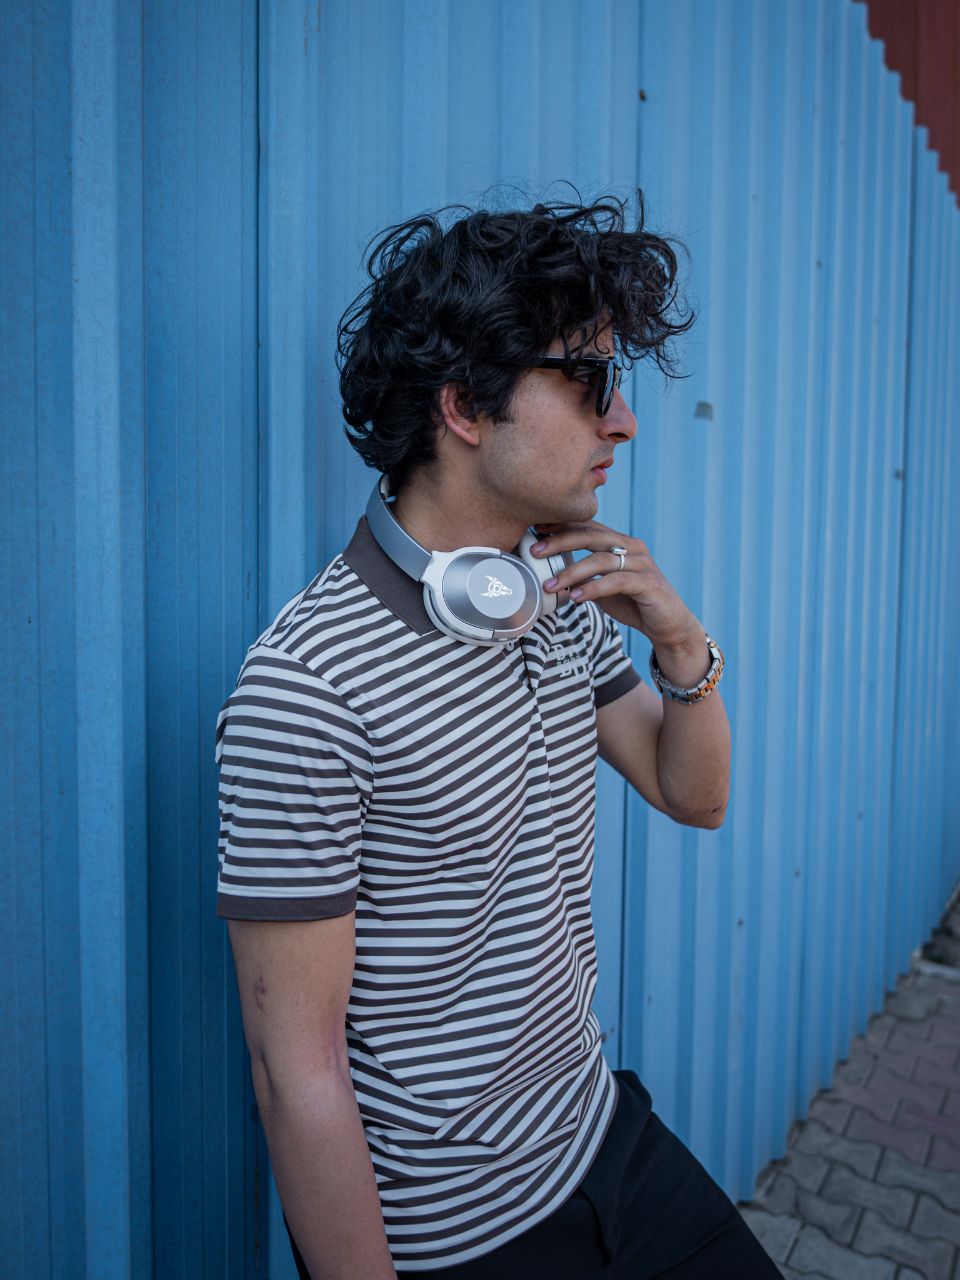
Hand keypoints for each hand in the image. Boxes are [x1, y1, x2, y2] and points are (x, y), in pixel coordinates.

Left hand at [531, 520, 702, 661]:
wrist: (668, 626)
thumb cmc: (634, 604)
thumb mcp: (603, 587)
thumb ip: (585, 576)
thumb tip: (551, 572)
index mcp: (621, 542)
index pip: (588, 526)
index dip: (562, 526)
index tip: (535, 530)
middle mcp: (632, 547)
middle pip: (592, 535)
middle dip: (561, 541)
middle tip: (535, 552)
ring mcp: (642, 564)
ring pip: (602, 559)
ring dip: (572, 571)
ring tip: (550, 585)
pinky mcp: (649, 583)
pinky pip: (617, 581)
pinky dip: (593, 588)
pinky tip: (575, 597)